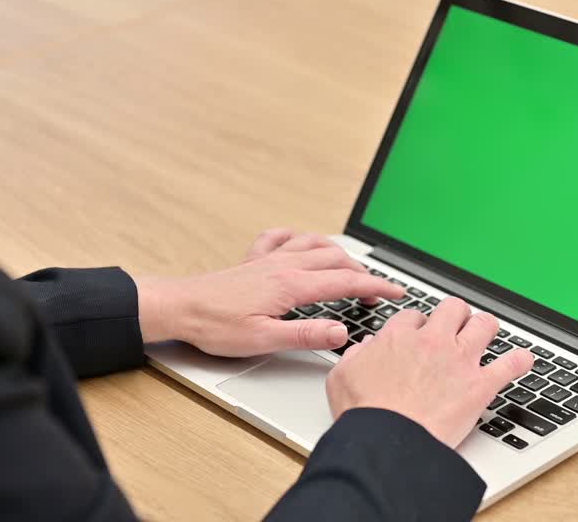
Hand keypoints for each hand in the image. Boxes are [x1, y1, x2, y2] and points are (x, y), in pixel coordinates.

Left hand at [136, 228, 404, 355]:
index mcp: (291, 285)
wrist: (180, 308)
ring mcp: (268, 259)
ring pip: (314, 244)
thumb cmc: (216, 326)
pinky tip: (301, 243)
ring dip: (337, 253)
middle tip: (376, 292)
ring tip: (350, 268)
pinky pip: (281, 237)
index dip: (375, 287)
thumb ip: (306, 336)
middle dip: (362, 273)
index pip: (345, 282)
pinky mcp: (253, 260)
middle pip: (336, 260)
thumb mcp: (264, 340)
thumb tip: (341, 333)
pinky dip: (298, 236)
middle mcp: (283, 265)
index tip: (396, 291)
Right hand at [325, 298, 533, 447]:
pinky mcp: (480, 385)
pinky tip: (524, 360)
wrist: (389, 441)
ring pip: (484, 325)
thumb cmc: (366, 415)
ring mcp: (459, 361)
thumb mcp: (342, 377)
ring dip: (485, 328)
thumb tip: (365, 348)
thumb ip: (355, 356)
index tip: (419, 333)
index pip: (413, 316)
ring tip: (486, 333)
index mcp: (399, 338)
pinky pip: (509, 365)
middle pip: (453, 309)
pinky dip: (519, 362)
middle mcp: (432, 342)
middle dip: (455, 315)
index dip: (418, 324)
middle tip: (455, 326)